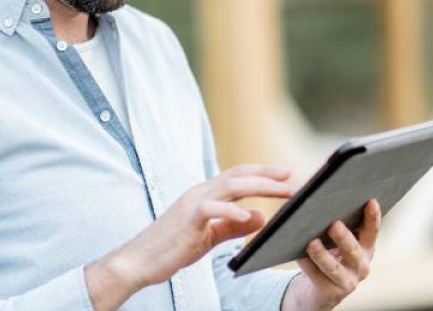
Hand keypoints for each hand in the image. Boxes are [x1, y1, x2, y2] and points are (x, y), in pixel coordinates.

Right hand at [84, 164, 295, 310]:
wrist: (139, 261)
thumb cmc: (172, 248)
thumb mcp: (209, 237)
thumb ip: (233, 226)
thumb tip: (259, 216)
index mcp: (204, 195)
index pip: (237, 176)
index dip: (262, 173)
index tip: (286, 176)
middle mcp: (199, 192)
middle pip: (239, 175)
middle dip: (269, 176)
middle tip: (293, 180)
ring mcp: (192, 203)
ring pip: (231, 185)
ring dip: (261, 186)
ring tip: (284, 192)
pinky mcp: (187, 219)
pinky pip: (212, 209)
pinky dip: (232, 210)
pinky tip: (249, 215)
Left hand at [282, 199, 380, 310]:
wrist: (320, 291)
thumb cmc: (329, 254)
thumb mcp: (336, 240)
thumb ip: (336, 221)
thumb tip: (315, 192)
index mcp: (366, 248)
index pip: (372, 231)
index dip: (373, 217)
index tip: (370, 200)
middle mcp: (361, 266)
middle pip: (353, 251)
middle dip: (344, 238)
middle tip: (334, 224)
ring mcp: (348, 282)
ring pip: (334, 268)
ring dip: (322, 255)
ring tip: (311, 243)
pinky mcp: (331, 293)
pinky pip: (316, 277)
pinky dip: (306, 265)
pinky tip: (296, 255)